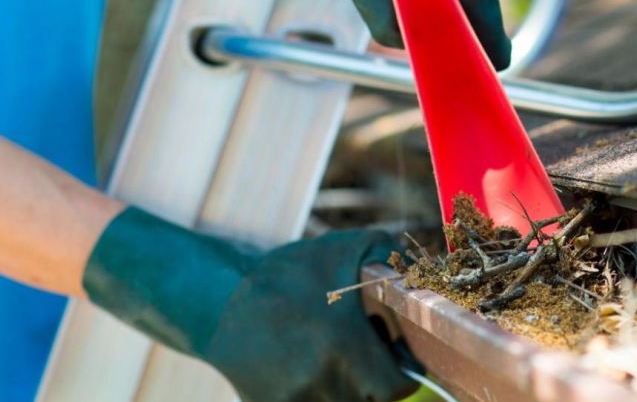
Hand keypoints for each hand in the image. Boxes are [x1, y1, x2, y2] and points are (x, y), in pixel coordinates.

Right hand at [84, 208, 412, 401]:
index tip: (395, 361)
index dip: (401, 376)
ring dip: (348, 392)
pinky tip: (313, 372)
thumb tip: (416, 276)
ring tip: (338, 363)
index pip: (393, 388)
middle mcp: (320, 378)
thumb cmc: (285, 276)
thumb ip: (384, 256)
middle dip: (375, 385)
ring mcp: (295, 398)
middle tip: (369, 360)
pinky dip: (322, 396)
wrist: (219, 304)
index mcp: (341, 344)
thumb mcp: (339, 250)